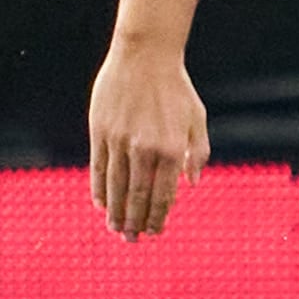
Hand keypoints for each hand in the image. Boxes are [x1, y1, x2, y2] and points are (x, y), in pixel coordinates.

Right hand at [89, 39, 210, 240]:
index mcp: (173, 148)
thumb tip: (192, 185)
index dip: (158, 216)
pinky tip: (101, 205)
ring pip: (116, 186)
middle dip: (135, 222)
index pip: (164, 194)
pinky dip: (99, 189)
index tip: (155, 232)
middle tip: (132, 240)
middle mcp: (145, 148)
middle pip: (137, 195)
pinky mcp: (100, 132)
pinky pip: (98, 168)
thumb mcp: (198, 119)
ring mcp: (119, 141)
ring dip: (115, 211)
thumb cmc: (176, 89)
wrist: (145, 57)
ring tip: (116, 229)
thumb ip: (199, 153)